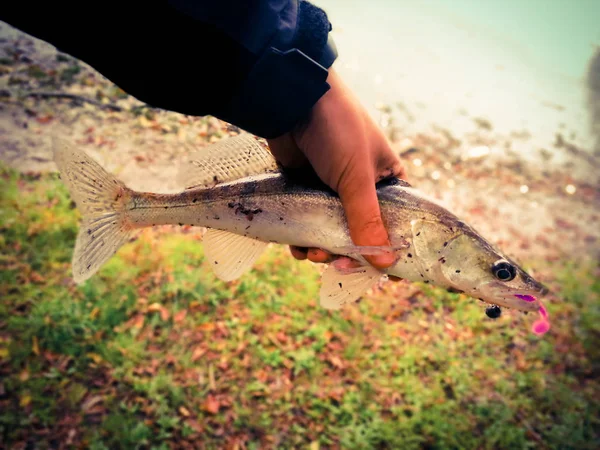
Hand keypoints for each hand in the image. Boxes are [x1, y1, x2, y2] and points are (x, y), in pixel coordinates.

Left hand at [267, 69, 405, 269]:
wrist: (291, 100)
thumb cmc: (337, 130)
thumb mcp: (356, 177)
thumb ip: (367, 220)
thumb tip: (385, 263)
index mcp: (387, 180)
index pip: (396, 223)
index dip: (390, 249)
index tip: (382, 274)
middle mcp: (362, 188)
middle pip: (361, 234)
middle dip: (348, 253)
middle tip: (337, 265)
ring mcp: (331, 191)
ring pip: (331, 233)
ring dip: (323, 250)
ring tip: (313, 254)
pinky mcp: (305, 192)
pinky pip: (308, 225)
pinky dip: (303, 239)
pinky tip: (298, 246)